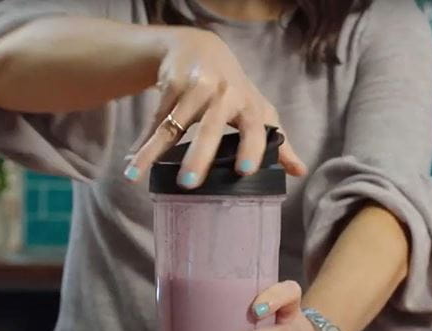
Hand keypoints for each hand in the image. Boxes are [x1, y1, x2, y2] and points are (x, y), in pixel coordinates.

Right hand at [123, 28, 305, 186]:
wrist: (199, 48)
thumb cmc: (233, 89)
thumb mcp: (258, 111)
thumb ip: (277, 142)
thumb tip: (300, 173)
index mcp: (250, 105)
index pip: (256, 128)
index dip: (253, 148)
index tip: (245, 171)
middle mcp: (225, 93)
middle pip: (211, 127)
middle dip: (199, 154)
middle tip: (189, 182)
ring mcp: (196, 86)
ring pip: (174, 124)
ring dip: (153, 150)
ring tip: (136, 175)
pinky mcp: (172, 81)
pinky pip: (157, 118)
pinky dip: (143, 142)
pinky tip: (132, 163)